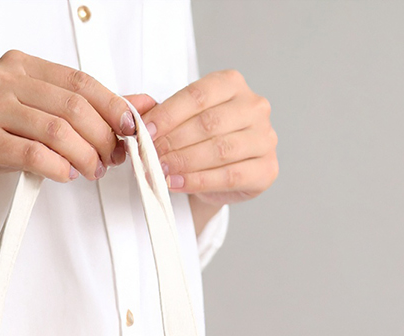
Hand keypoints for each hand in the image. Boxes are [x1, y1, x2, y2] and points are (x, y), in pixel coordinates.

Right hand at [0, 51, 137, 196]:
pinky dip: (58, 168)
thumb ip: (78, 110)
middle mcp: (2, 79)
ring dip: (84, 156)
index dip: (112, 106)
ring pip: (56, 130)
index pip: (79, 80)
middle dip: (102, 136)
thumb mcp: (30, 114)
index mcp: (19, 65)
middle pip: (72, 105)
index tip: (131, 129)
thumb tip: (138, 106)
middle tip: (111, 159)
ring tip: (92, 171)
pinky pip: (32, 154)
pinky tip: (65, 175)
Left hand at [139, 69, 277, 204]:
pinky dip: (198, 181)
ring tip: (160, 170)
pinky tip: (176, 183)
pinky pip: (230, 175)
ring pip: (220, 149)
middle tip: (150, 155)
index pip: (198, 96)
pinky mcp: (267, 169)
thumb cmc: (199, 138)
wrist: (219, 172)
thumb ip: (159, 114)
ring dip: (184, 162)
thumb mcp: (178, 119)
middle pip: (209, 123)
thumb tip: (135, 117)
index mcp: (232, 84)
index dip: (168, 115)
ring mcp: (265, 138)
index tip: (144, 131)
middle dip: (174, 141)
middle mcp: (254, 106)